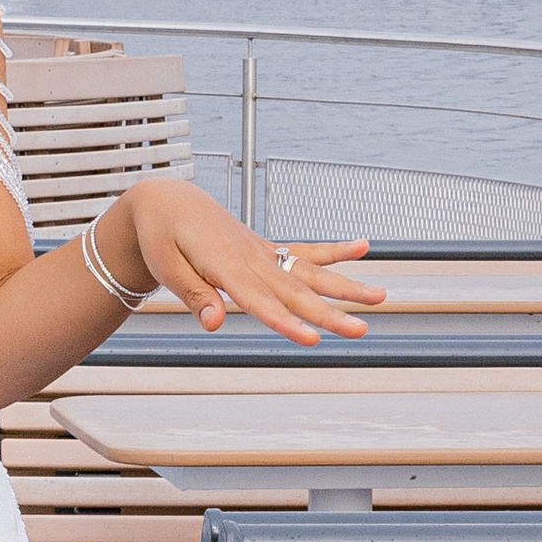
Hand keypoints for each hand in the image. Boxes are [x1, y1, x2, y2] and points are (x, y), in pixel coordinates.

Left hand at [118, 180, 382, 341]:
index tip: (312, 339)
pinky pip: (305, 251)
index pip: (259, 300)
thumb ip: (195, 295)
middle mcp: (252, 257)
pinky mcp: (267, 249)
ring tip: (380, 297)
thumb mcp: (167, 268)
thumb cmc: (162, 237)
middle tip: (361, 330)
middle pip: (295, 292)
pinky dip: (334, 250)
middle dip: (329, 313)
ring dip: (346, 286)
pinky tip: (362, 247)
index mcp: (224, 264)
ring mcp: (264, 252)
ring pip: (310, 273)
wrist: (168, 202)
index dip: (285, 321)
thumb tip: (216, 324)